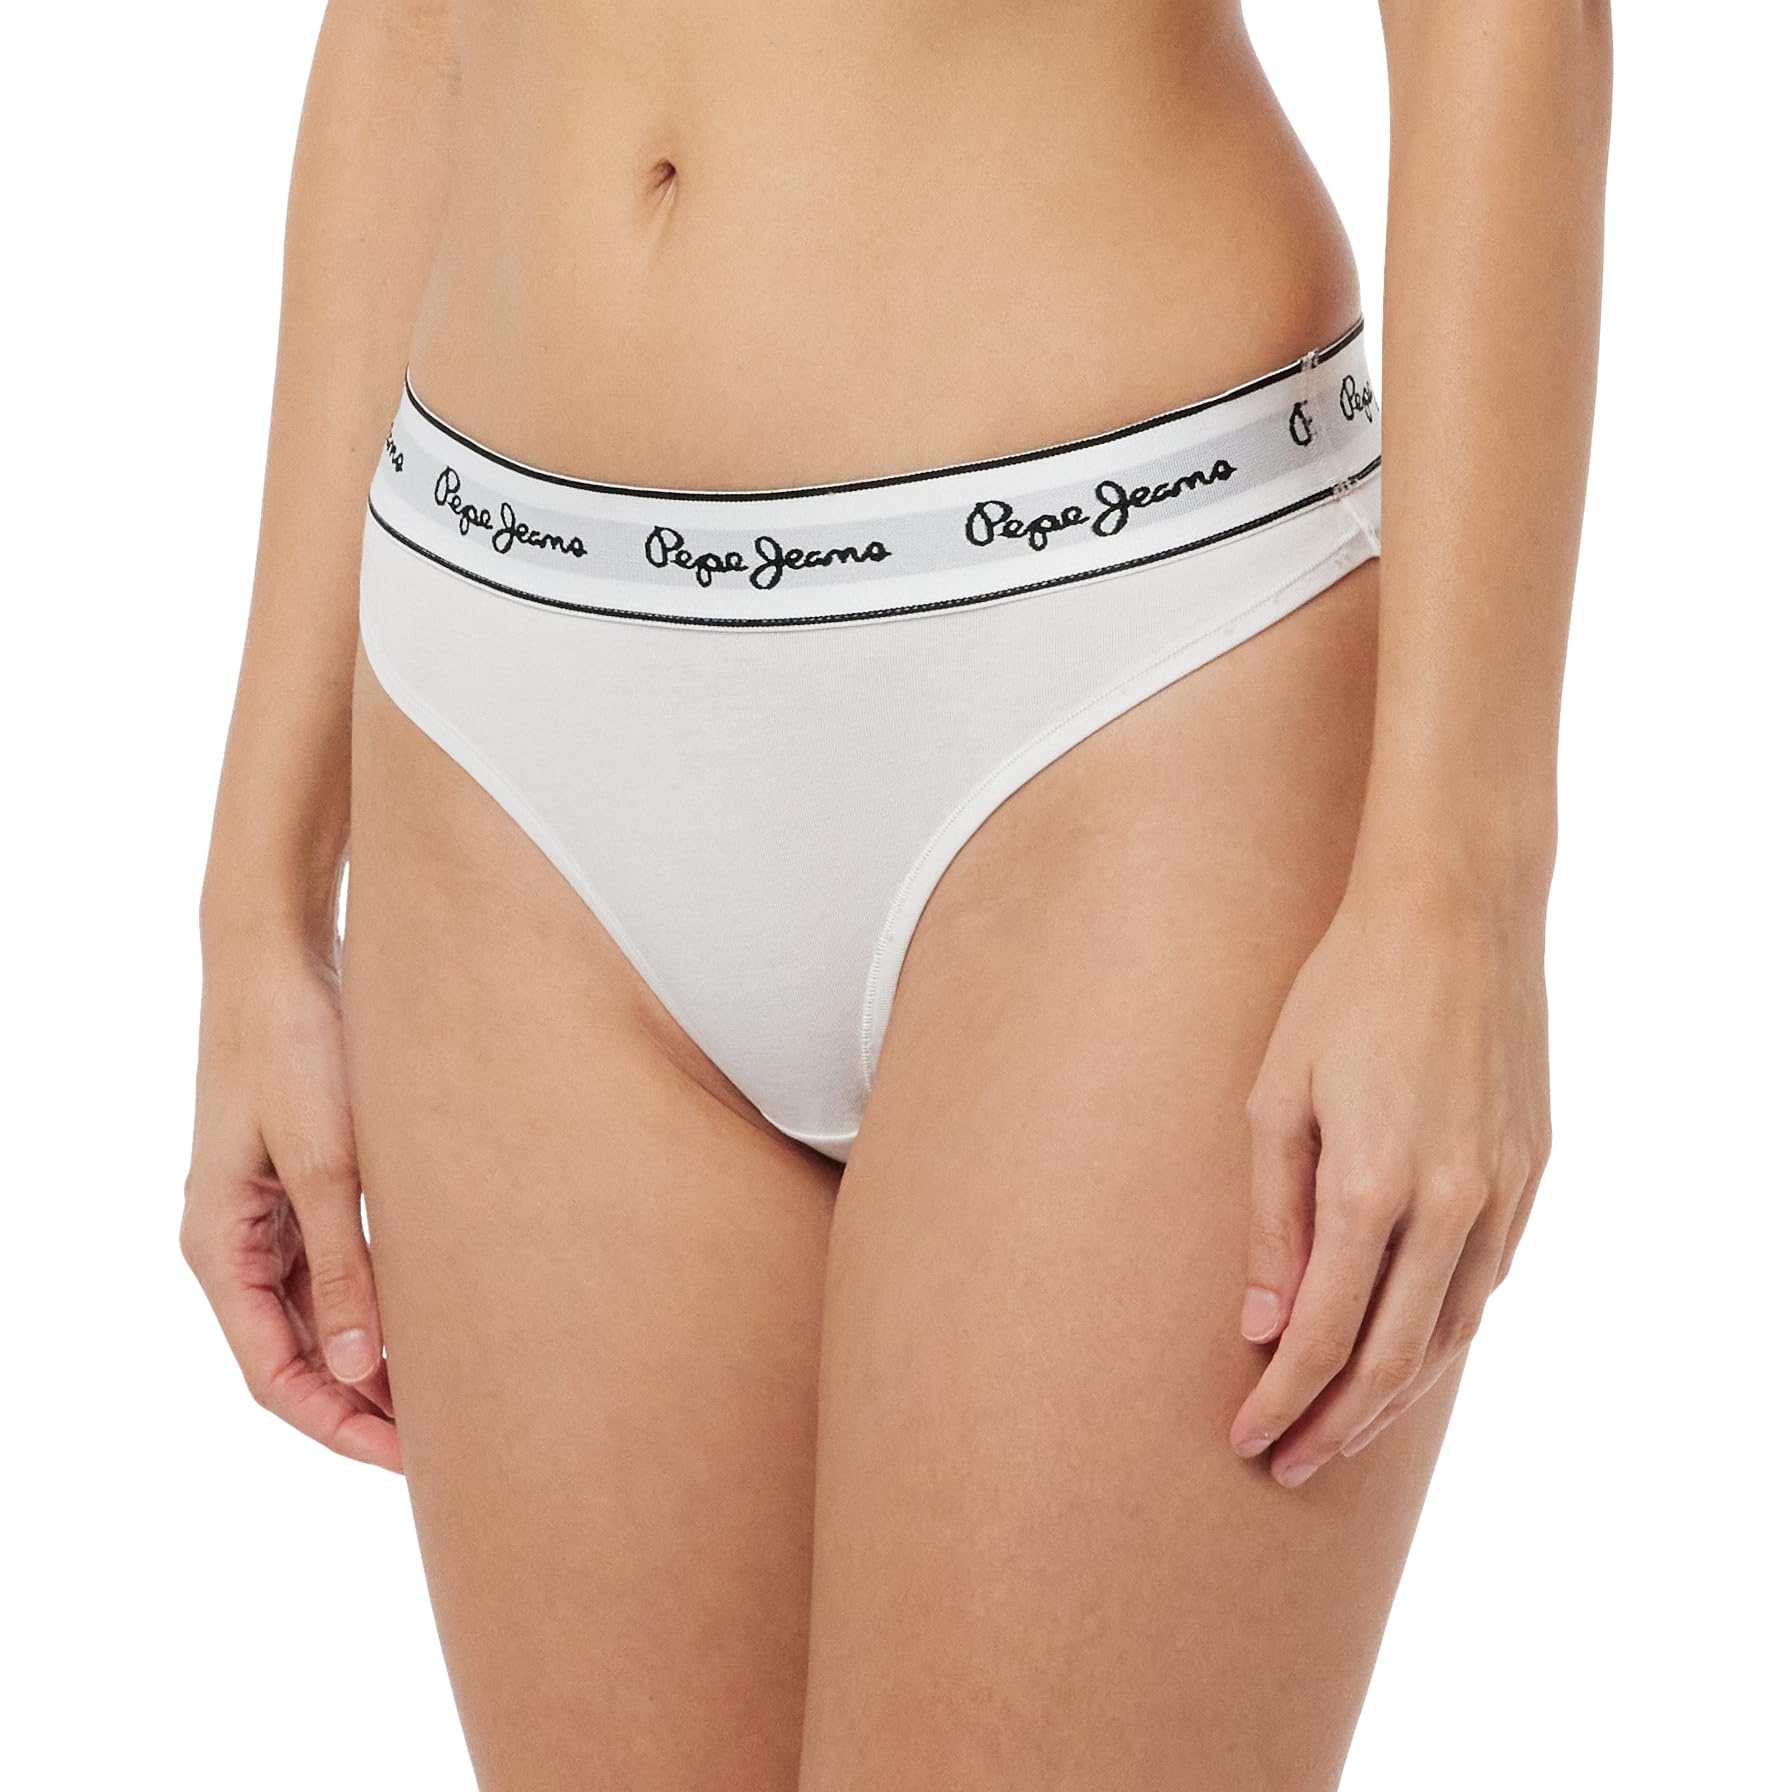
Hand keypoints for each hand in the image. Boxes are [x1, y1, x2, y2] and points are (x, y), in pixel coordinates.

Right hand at [181, 940, 399, 1472]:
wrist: (279, 955)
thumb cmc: (294, 1048)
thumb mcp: (327, 1161)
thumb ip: (345, 1262)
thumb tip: (365, 1368)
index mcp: (219, 1249)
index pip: (274, 1375)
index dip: (339, 1426)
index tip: (408, 1460)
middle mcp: (236, 1244)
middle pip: (298, 1355)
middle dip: (364, 1404)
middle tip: (447, 1440)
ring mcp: (267, 1215)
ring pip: (321, 1315)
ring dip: (375, 1356)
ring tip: (453, 1389)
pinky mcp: (301, 1184)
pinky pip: (335, 1267)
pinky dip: (379, 1300)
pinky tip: (435, 1315)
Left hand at [1228, 871, 1550, 1487]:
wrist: (1456, 914)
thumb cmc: (1342, 993)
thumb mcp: (1275, 1097)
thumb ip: (1271, 1218)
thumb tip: (1259, 1323)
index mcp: (1372, 1186)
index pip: (1320, 1336)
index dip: (1280, 1401)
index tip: (1247, 1441)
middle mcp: (1451, 1205)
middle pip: (1390, 1358)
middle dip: (1334, 1424)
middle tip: (1288, 1465)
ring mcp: (1505, 1192)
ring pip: (1450, 1333)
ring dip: (1393, 1393)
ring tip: (1343, 1428)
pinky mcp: (1534, 1171)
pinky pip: (1487, 1281)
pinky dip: (1443, 1331)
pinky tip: (1407, 1346)